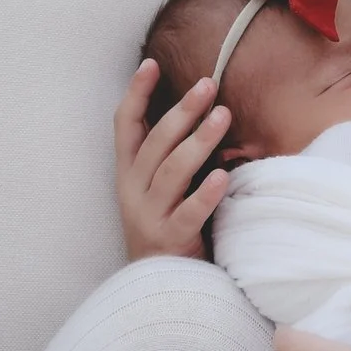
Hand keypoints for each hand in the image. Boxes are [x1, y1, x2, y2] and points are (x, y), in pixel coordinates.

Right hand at [113, 59, 231, 260]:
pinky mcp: (172, 241)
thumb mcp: (158, 186)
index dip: (136, 94)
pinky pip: (190, 213)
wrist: (159, 286)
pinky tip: (225, 175)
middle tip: (208, 84)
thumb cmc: (166, 225)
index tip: (150, 63)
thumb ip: (169, 153)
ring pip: (172, 172)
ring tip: (223, 116)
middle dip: (181, 111)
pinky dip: (206, 193)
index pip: (125, 126)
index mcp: (128, 173)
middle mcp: (133, 191)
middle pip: (155, 143)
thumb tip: (196, 107)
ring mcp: (150, 217)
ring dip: (198, 141)